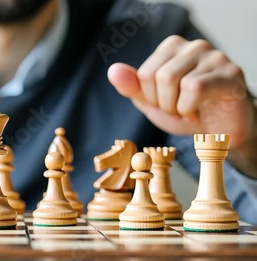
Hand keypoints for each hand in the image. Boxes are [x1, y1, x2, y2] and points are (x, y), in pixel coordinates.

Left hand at [107, 35, 254, 148]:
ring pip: (174, 80)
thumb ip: (131, 87)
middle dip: (163, 103)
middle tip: (179, 109)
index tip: (166, 103)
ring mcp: (215, 57)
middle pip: (158, 76)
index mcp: (172, 47)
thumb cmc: (185, 112)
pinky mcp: (230, 73)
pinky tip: (199, 112)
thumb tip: (113, 71)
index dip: (149, 97)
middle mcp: (194, 45)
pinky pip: (194, 88)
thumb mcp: (151, 102)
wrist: (218, 133)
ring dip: (176, 107)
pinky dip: (189, 108)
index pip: (143, 73)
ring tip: (189, 109)